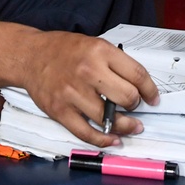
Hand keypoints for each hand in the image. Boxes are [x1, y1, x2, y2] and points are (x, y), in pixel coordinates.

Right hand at [19, 31, 159, 146]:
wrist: (31, 56)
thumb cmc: (64, 50)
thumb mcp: (95, 44)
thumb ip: (115, 62)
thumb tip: (139, 85)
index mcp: (100, 52)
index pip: (137, 74)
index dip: (150, 90)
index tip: (153, 98)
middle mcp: (88, 72)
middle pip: (127, 97)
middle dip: (135, 104)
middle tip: (134, 106)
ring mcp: (73, 93)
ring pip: (109, 118)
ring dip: (124, 125)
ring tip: (131, 126)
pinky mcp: (61, 111)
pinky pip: (86, 132)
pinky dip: (103, 139)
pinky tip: (113, 139)